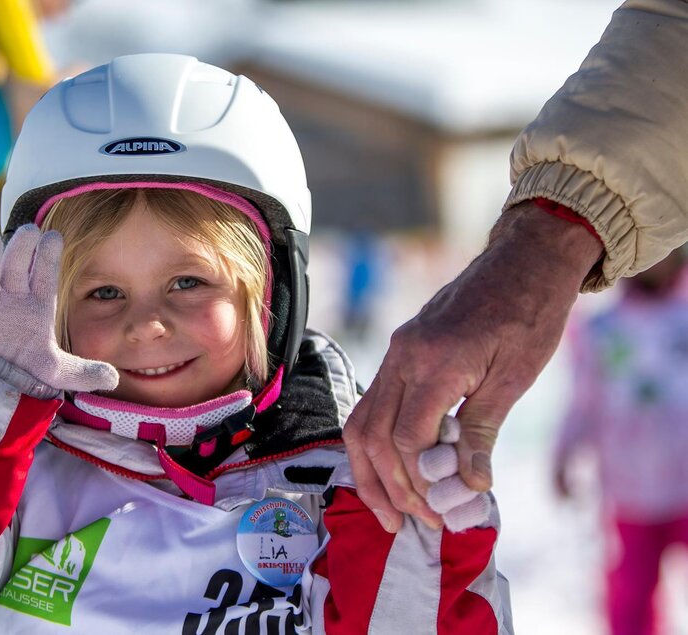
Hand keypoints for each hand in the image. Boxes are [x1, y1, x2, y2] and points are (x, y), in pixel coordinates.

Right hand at [0, 224, 118, 393]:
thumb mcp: (59, 373)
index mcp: (38, 302)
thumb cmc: (29, 370)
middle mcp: (12, 295)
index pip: (44, 271)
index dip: (47, 254)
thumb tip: (112, 379)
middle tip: (29, 230)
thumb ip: (83, 372)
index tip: (53, 237)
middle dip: (21, 244)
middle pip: (15, 261)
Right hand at [342, 201, 603, 531]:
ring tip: (388, 507)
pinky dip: (377, 442)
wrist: (523, 261)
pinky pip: (372, 404)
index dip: (418, 480)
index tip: (440, 508)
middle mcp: (403, 356)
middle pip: (372, 434)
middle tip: (411, 521)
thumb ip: (481, 431)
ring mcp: (397, 352)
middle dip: (387, 485)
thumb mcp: (514, 377)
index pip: (406, 437)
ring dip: (370, 469)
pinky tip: (393, 466)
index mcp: (433, 362)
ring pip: (360, 420)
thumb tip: (469, 485)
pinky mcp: (401, 352)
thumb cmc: (529, 315)